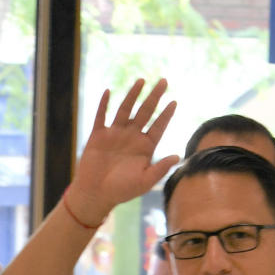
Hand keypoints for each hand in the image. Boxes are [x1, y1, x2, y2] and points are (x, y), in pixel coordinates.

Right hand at [67, 79, 178, 226]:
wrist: (96, 194)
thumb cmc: (122, 191)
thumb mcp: (144, 181)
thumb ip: (160, 169)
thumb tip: (177, 156)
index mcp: (144, 147)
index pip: (158, 126)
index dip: (166, 114)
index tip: (174, 101)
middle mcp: (131, 137)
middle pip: (145, 112)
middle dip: (154, 97)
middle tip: (164, 81)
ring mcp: (115, 134)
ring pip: (125, 109)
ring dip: (133, 95)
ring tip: (141, 81)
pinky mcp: (98, 135)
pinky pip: (101, 116)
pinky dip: (104, 104)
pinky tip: (108, 92)